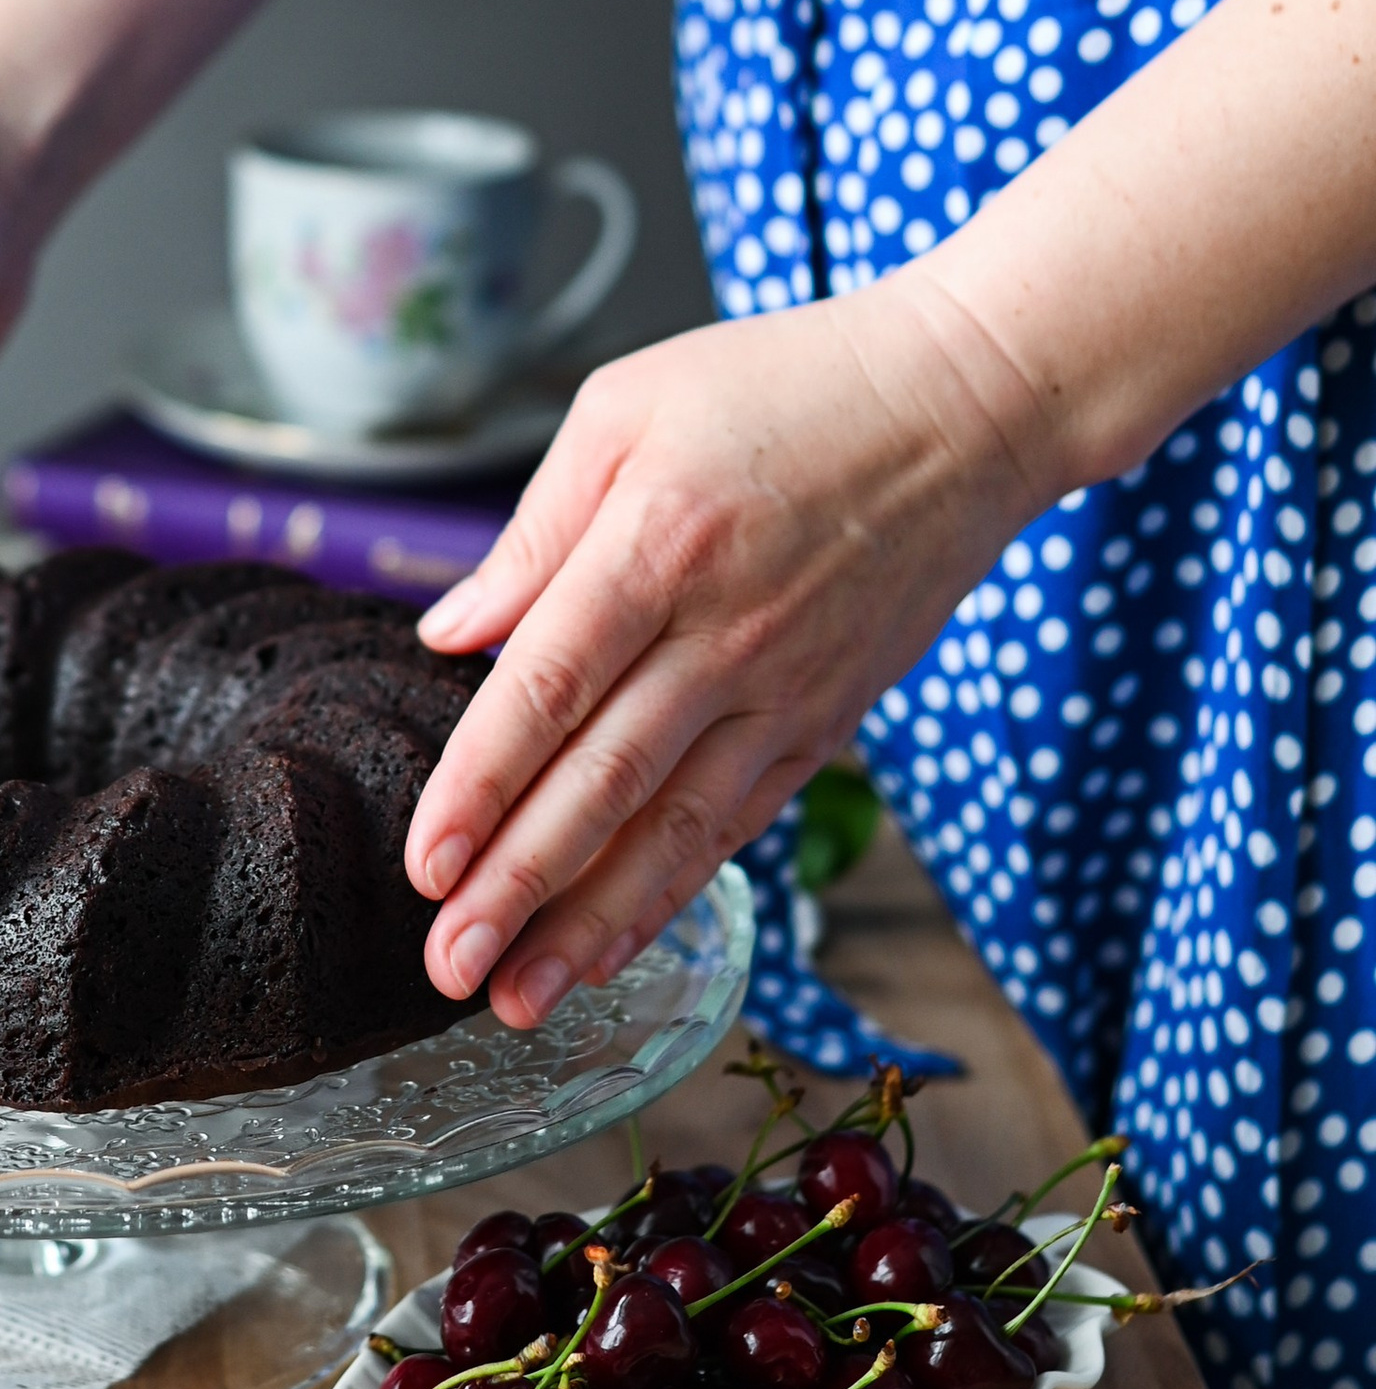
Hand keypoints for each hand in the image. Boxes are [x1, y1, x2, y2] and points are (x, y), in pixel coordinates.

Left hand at [400, 273, 1058, 1028]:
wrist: (966, 405)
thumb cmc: (783, 385)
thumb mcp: (629, 406)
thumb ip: (534, 530)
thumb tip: (448, 632)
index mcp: (655, 541)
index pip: (546, 689)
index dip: (480, 786)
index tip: (424, 864)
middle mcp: (723, 632)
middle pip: (601, 782)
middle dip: (518, 890)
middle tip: (447, 965)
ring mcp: (785, 688)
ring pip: (672, 829)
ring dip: (589, 926)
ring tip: (516, 1003)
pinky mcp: (828, 720)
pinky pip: (736, 825)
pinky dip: (671, 895)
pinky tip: (611, 948)